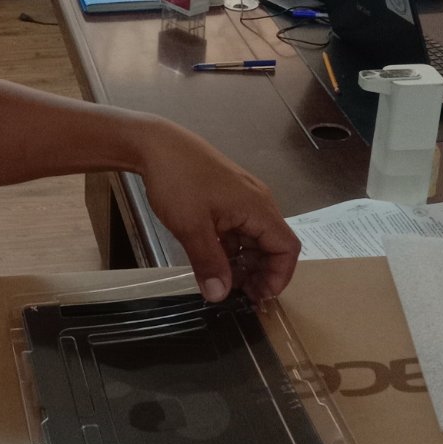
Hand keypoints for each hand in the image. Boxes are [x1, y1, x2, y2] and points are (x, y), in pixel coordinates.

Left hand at [138, 126, 298, 300]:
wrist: (155, 144)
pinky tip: (214, 262)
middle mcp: (257, 203)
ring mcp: (242, 199)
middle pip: (273, 245)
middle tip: (241, 297)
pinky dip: (232, 249)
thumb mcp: (191, 227)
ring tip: (225, 284)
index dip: (279, 276)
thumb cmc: (177, 180)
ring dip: (245, 263)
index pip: (287, 248)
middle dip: (262, 273)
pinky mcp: (226, 198)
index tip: (259, 298)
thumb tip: (220, 296)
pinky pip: (239, 229)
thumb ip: (209, 263)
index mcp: (258, 207)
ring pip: (254, 239)